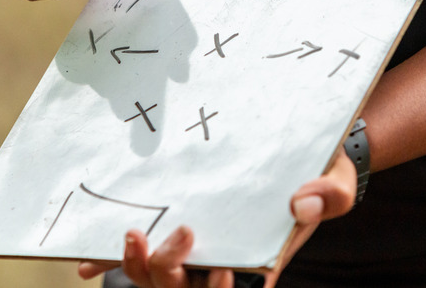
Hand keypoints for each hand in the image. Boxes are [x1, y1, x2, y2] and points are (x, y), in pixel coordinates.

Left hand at [78, 150, 356, 286]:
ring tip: (129, 235)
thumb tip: (302, 205)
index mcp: (263, 255)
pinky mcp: (185, 225)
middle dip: (168, 272)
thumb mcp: (337, 180)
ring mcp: (203, 243)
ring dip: (139, 267)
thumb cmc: (323, 170)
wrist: (304, 152)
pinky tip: (88, 260)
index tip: (218, 269)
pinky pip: (145, 251)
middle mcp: (227, 257)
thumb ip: (329, 195)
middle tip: (167, 235)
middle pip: (187, 287)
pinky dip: (115, 260)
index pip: (235, 286)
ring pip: (161, 277)